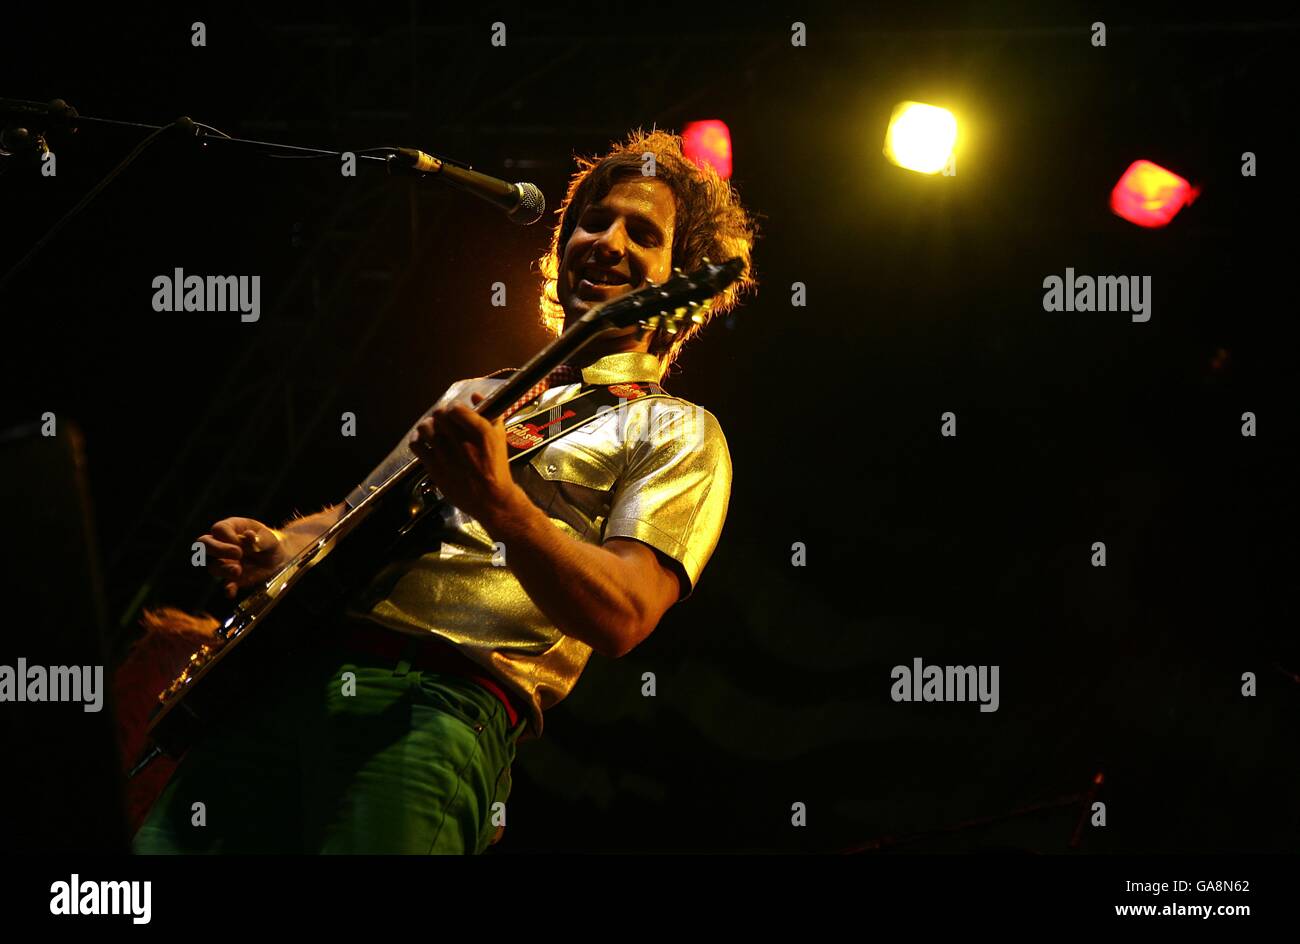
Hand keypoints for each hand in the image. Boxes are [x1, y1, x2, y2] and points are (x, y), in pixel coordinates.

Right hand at [197, 517, 286, 598]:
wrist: (278, 559)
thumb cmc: (269, 542)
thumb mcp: (269, 537)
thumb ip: (260, 538)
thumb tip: (249, 535)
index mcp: (231, 529)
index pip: (218, 529)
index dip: (227, 536)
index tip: (242, 541)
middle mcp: (222, 545)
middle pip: (204, 544)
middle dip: (217, 549)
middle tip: (238, 554)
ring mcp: (225, 563)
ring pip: (213, 566)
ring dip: (224, 570)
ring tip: (239, 570)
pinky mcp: (232, 579)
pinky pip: (225, 585)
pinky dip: (227, 589)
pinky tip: (232, 591)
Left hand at [408, 392, 523, 526]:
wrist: (491, 498)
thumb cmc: (497, 467)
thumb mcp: (500, 437)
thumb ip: (490, 413)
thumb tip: (475, 395)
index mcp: (481, 433)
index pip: (456, 409)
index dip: (454, 407)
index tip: (455, 411)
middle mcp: (462, 442)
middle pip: (439, 416)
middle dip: (440, 415)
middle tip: (442, 420)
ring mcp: (446, 456)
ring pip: (425, 428)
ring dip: (427, 425)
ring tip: (432, 429)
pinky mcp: (435, 468)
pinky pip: (417, 446)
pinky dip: (417, 440)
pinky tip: (422, 441)